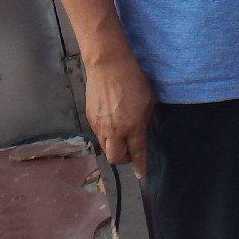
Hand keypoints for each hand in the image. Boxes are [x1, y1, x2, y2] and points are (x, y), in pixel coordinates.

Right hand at [84, 52, 153, 177]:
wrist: (108, 65)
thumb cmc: (133, 79)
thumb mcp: (148, 100)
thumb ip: (144, 119)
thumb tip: (140, 130)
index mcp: (132, 126)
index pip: (136, 152)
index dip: (139, 165)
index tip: (140, 174)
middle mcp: (114, 130)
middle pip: (115, 157)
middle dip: (123, 159)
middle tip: (130, 151)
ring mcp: (99, 124)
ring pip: (105, 147)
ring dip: (114, 147)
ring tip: (121, 136)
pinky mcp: (90, 117)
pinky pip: (98, 134)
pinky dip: (106, 135)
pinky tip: (111, 123)